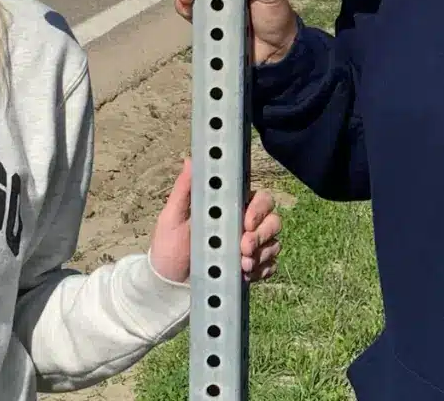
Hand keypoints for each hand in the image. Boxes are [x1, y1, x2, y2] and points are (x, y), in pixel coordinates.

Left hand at [148, 158, 281, 284]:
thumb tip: (190, 159)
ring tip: (242, 266)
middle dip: (262, 235)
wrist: (169, 284)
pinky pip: (270, 267)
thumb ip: (184, 189)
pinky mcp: (252, 269)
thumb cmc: (169, 247)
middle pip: (273, 221)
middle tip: (244, 248)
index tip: (246, 223)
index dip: (258, 209)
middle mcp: (245, 225)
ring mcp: (251, 248)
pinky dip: (261, 271)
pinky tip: (245, 275)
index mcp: (230, 208)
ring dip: (262, 255)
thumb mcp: (172, 217)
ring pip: (274, 244)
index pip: (259, 199)